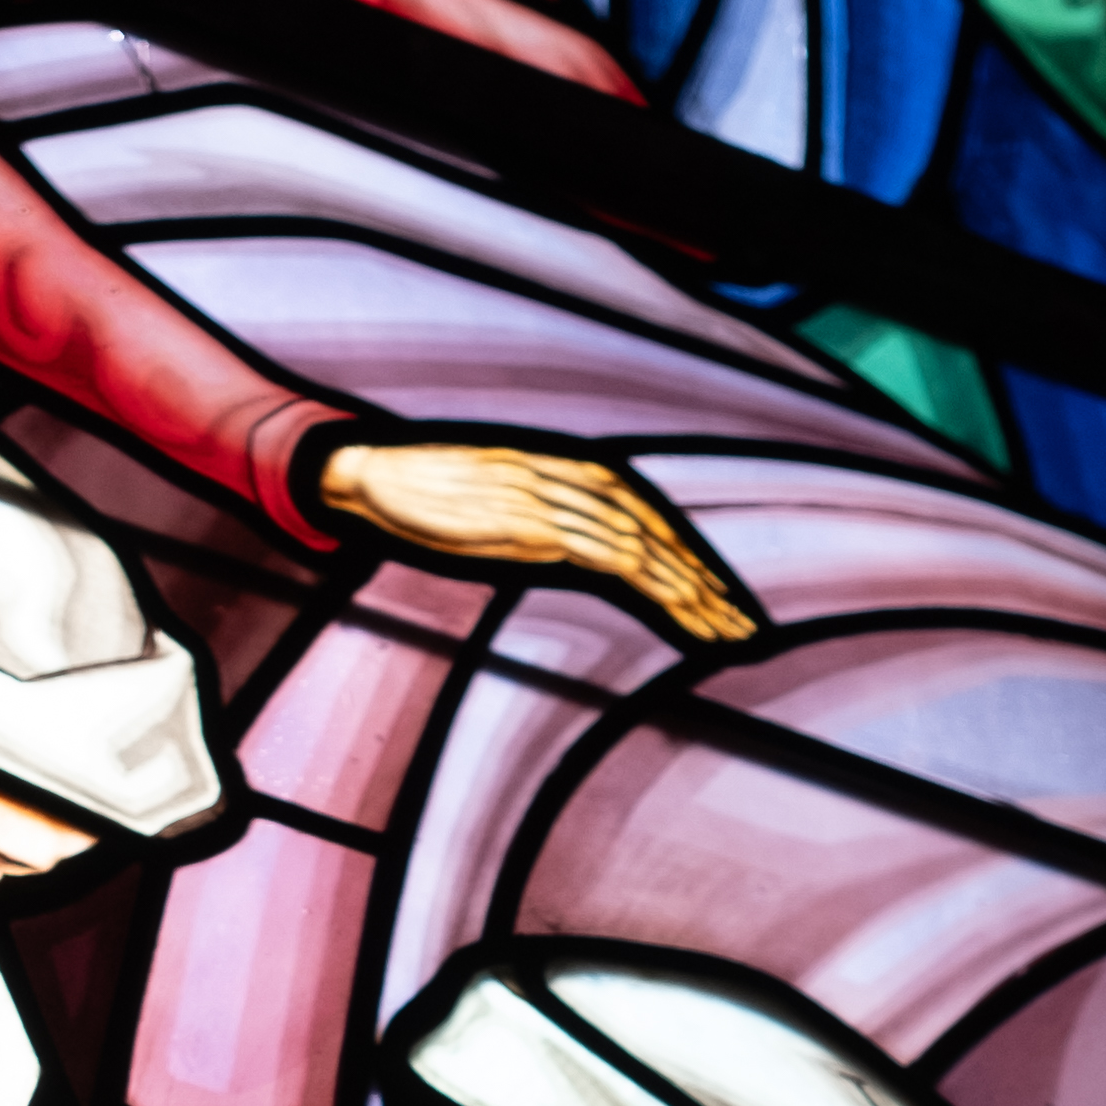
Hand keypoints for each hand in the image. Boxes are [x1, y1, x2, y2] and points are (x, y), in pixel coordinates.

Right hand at [319, 436, 755, 648]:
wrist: (363, 473)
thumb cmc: (416, 494)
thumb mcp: (484, 505)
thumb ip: (527, 520)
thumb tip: (560, 558)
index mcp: (557, 471)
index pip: (640, 513)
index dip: (684, 554)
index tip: (720, 599)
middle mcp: (564, 480)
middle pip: (652, 530)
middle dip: (701, 580)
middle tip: (742, 629)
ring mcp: (550, 499)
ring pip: (639, 544)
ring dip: (688, 590)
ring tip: (723, 634)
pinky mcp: (529, 523)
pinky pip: (603, 552)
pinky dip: (646, 579)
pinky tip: (674, 606)